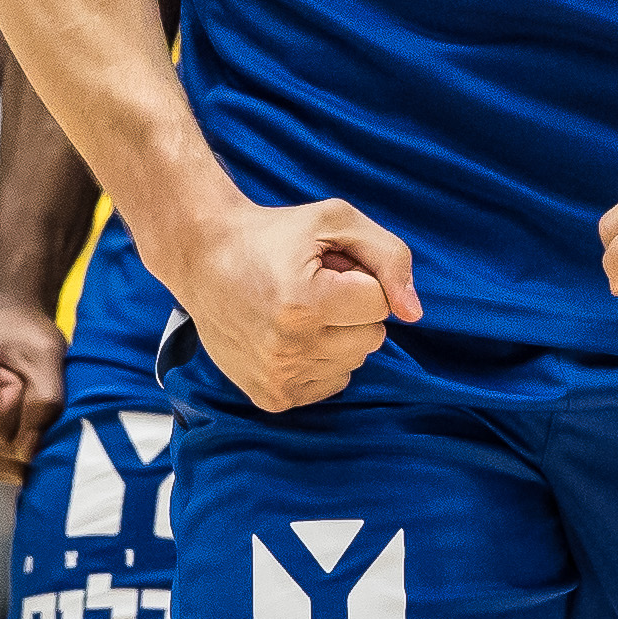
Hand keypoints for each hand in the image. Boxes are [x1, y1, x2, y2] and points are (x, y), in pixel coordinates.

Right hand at [0, 298, 66, 483]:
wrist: (7, 333)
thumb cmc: (22, 336)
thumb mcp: (45, 354)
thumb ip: (45, 401)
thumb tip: (29, 453)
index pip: (1, 420)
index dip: (22, 395)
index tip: (10, 369)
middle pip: (2, 445)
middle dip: (24, 417)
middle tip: (13, 383)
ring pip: (3, 462)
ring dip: (21, 433)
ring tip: (7, 399)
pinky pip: (0, 470)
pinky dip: (15, 449)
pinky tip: (5, 420)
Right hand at [157, 196, 420, 413]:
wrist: (203, 257)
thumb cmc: (274, 234)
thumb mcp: (334, 220)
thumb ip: (388, 256)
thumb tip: (414, 312)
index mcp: (304, 302)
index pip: (381, 303)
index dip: (361, 277)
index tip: (327, 266)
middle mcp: (289, 347)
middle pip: (372, 338)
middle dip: (353, 308)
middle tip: (314, 286)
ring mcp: (277, 377)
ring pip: (354, 362)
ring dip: (338, 334)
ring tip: (299, 307)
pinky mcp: (270, 398)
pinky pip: (332, 384)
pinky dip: (323, 360)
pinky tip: (293, 334)